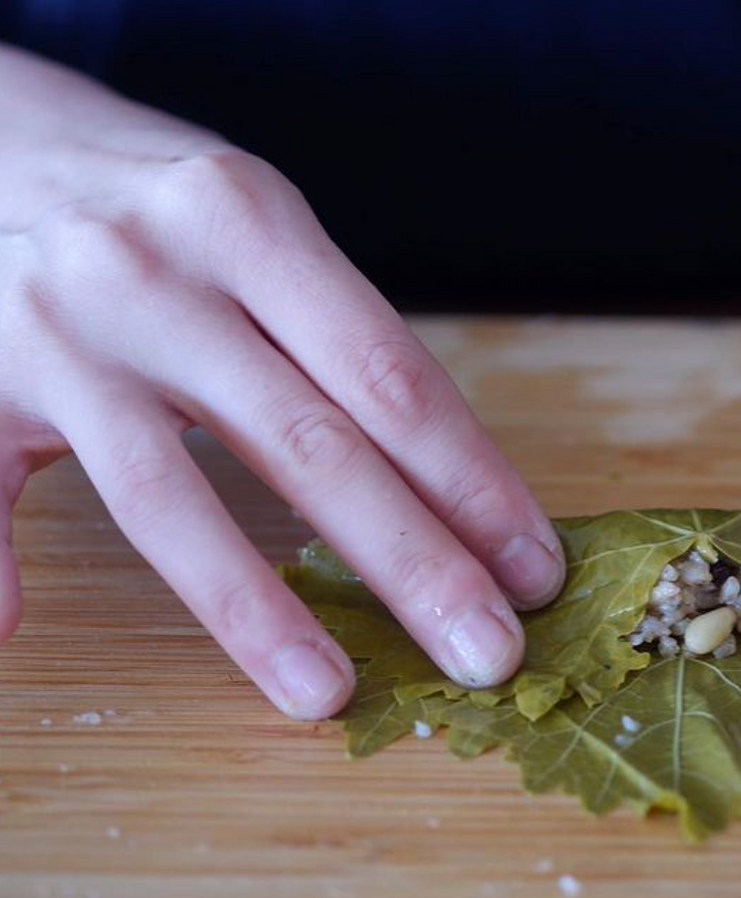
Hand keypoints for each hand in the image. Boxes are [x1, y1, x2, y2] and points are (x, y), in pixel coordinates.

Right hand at [0, 46, 563, 718]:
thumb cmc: (160, 208)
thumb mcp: (257, 227)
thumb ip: (340, 340)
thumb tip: (451, 481)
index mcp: (253, 224)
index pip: (391, 375)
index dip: (471, 480)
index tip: (533, 565)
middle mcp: (158, 274)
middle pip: (307, 443)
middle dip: (412, 559)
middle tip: (486, 649)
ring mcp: (60, 331)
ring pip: (166, 490)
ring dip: (252, 606)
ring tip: (326, 689)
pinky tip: (13, 633)